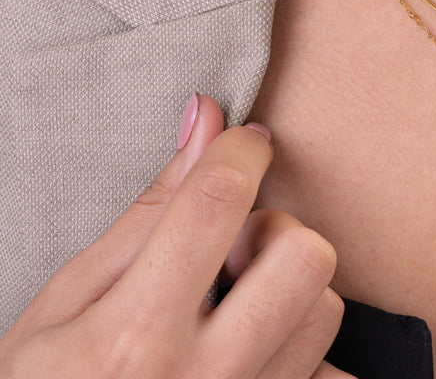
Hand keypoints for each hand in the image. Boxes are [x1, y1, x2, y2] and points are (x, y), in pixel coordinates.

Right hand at [0, 94, 351, 378]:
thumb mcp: (67, 303)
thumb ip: (147, 212)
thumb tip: (206, 121)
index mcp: (134, 335)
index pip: (218, 201)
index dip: (241, 149)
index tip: (244, 141)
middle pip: (303, 257)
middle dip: (275, 232)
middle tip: (232, 250)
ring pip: (327, 311)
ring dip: (291, 291)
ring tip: (238, 304)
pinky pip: (328, 376)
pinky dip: (303, 354)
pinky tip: (257, 350)